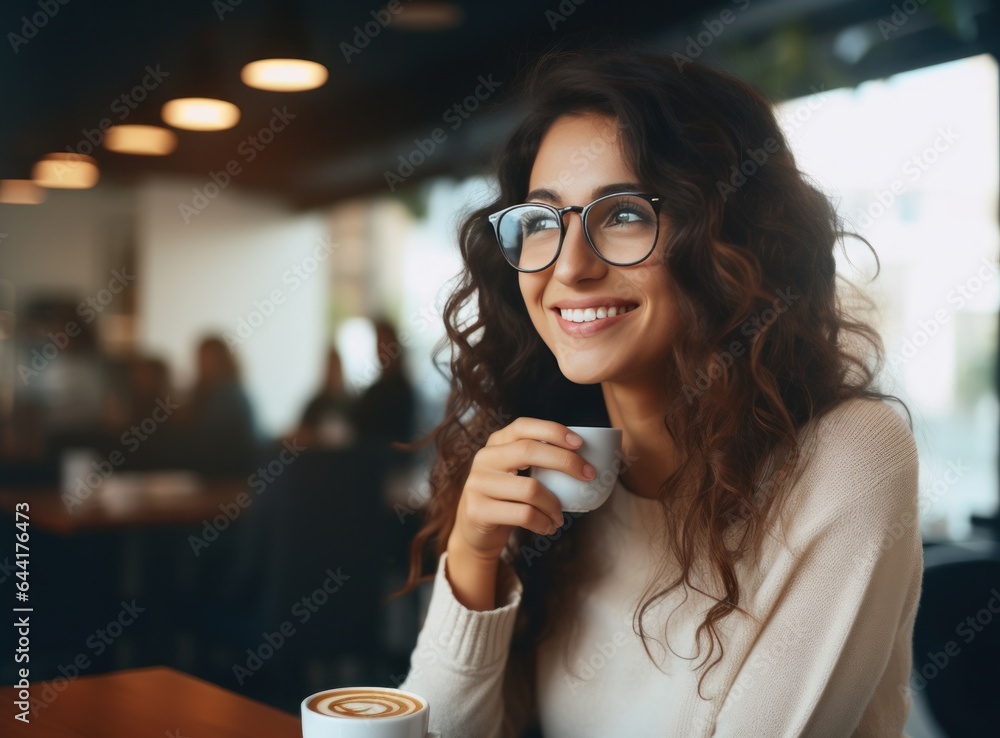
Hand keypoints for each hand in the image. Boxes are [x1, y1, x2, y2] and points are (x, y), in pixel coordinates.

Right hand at [447, 417, 596, 563]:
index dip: (552, 430)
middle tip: (588, 475)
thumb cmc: (507, 499)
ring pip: (530, 488)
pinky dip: (543, 522)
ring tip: (560, 516)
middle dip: (565, 461)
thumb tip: (585, 459)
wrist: (475, 532)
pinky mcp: (478, 510)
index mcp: (496, 443)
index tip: (580, 443)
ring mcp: (478, 483)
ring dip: (554, 504)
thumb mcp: (516, 473)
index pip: (523, 426)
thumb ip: (537, 460)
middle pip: (528, 451)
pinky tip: (548, 527)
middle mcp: (484, 458)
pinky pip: (523, 514)